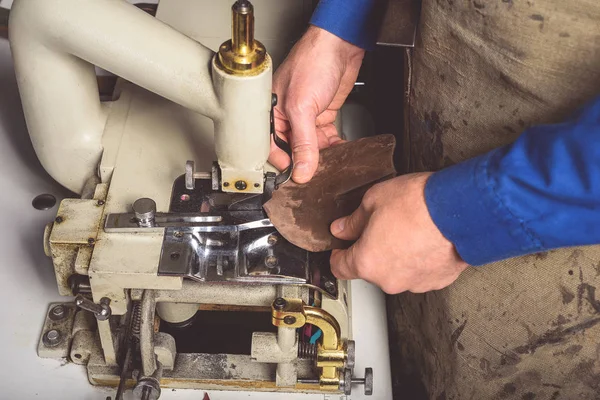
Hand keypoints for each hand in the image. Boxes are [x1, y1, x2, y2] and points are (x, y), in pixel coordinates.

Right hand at [271, 26, 364, 182]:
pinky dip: (332, 147)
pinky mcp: (322, 115)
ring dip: (320, 156)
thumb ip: (303, 142)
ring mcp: (305, 117)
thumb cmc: (312, 62)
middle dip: (304, 162)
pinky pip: (324, 139)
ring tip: (329, 166)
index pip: (270, 149)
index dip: (282, 165)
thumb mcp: (302, 107)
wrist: (340, 46)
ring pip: (309, 147)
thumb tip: (302, 170)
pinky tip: (339, 152)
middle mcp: (285, 117)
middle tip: (315, 175)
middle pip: (291, 150)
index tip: (295, 178)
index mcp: (270, 114)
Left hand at [329, 173, 468, 293]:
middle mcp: (389, 280)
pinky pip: (420, 272)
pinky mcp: (437, 281)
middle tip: (382, 227)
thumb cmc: (420, 203)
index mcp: (367, 262)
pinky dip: (419, 260)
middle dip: (372, 250)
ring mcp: (415, 284)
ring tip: (408, 230)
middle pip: (371, 268)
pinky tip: (424, 239)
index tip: (341, 248)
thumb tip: (342, 228)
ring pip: (397, 272)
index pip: (340, 268)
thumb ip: (353, 220)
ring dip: (397, 256)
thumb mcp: (374, 200)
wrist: (462, 209)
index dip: (338, 255)